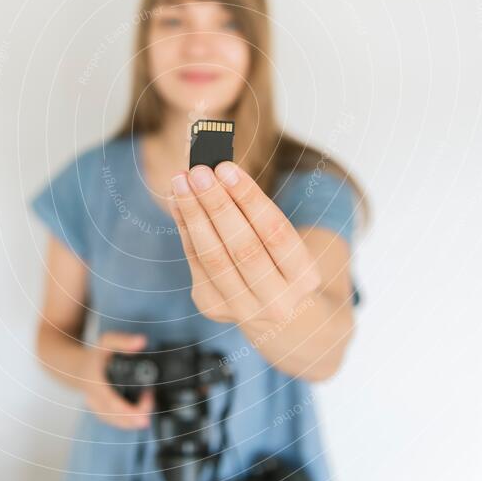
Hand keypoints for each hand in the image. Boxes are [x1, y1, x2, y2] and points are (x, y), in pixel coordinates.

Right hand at [78, 331, 153, 428]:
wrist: (76, 368)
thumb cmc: (94, 355)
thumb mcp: (107, 342)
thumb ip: (123, 341)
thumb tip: (142, 342)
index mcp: (95, 384)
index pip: (112, 403)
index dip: (129, 412)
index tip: (144, 418)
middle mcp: (94, 399)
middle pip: (116, 416)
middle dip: (137, 414)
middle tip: (150, 397)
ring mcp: (96, 408)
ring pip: (116, 421)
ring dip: (134, 417)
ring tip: (147, 400)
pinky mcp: (101, 412)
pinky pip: (115, 421)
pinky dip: (128, 419)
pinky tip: (140, 410)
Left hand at [168, 162, 321, 330]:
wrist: (277, 312)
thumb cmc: (278, 260)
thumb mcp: (282, 239)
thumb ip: (254, 211)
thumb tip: (216, 172)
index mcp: (304, 276)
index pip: (275, 231)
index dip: (248, 198)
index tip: (225, 168)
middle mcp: (277, 299)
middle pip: (242, 247)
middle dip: (216, 205)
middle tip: (198, 172)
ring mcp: (243, 308)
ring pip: (213, 257)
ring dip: (193, 215)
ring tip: (181, 183)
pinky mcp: (214, 307)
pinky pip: (195, 262)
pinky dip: (184, 228)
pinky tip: (177, 202)